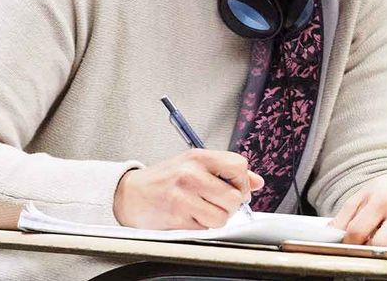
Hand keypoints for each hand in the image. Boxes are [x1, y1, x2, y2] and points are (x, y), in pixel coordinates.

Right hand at [114, 149, 263, 228]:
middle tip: (219, 203)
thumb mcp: (194, 165)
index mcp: (198, 157)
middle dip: (231, 205)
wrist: (129, 194)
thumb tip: (257, 182)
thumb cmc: (165, 179)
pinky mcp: (176, 218)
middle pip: (235, 197)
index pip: (239, 166)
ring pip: (223, 217)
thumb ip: (227, 171)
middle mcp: (190, 174)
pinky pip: (205, 229)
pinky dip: (202, 226)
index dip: (243, 181)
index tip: (236, 188)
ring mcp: (182, 197)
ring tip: (203, 210)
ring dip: (217, 218)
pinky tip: (190, 217)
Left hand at [331, 172, 386, 248]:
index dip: (350, 243)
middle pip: (382, 246)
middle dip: (372, 251)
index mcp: (382, 200)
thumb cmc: (383, 193)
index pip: (358, 233)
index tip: (351, 244)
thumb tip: (331, 239)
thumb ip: (342, 219)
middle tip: (370, 247)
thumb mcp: (360, 199)